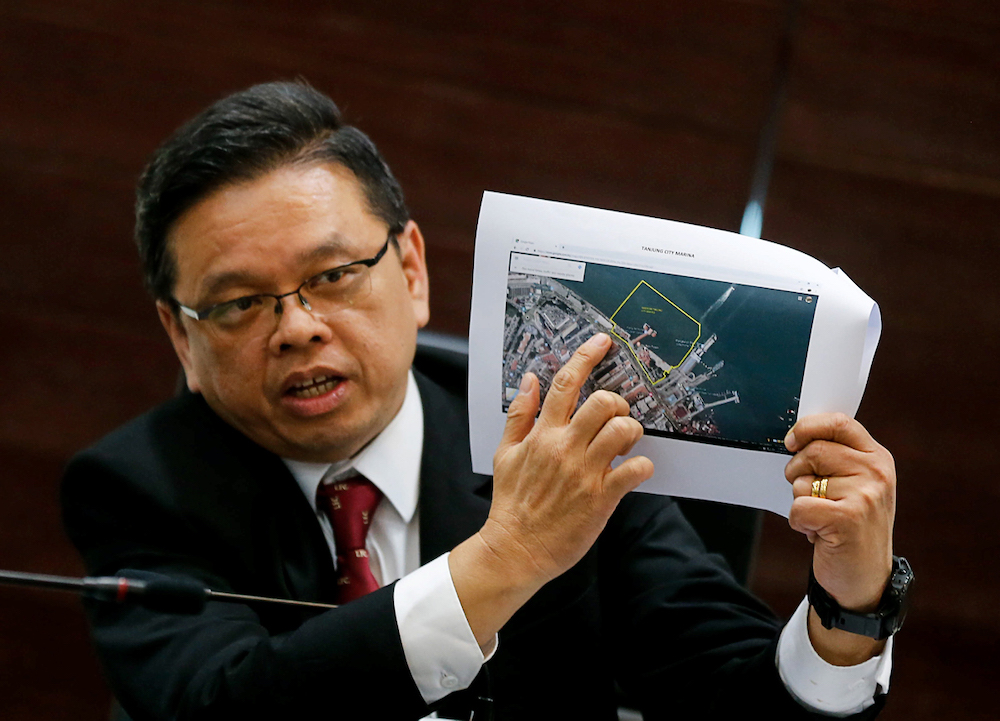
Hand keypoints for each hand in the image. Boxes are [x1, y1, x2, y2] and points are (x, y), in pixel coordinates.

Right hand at [486, 332, 654, 582]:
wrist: (515, 549)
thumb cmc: (511, 503)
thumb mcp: (504, 453)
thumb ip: (519, 415)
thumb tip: (529, 379)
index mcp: (542, 434)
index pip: (566, 384)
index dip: (587, 356)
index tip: (602, 342)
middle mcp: (564, 448)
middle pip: (603, 402)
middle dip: (617, 403)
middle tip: (616, 417)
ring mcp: (585, 472)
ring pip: (622, 430)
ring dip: (631, 431)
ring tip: (624, 443)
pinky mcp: (601, 497)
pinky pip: (635, 470)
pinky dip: (643, 466)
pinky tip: (634, 470)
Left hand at [784, 413, 895, 664]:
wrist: (864, 579)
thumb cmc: (850, 527)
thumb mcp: (854, 485)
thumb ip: (835, 457)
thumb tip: (796, 434)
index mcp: (877, 458)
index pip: (838, 423)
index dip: (807, 428)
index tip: (791, 442)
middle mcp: (876, 473)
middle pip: (813, 451)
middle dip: (798, 473)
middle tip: (812, 496)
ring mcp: (865, 495)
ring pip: (802, 482)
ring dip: (802, 504)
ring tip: (824, 520)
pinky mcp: (848, 518)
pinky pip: (798, 507)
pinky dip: (799, 523)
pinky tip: (819, 534)